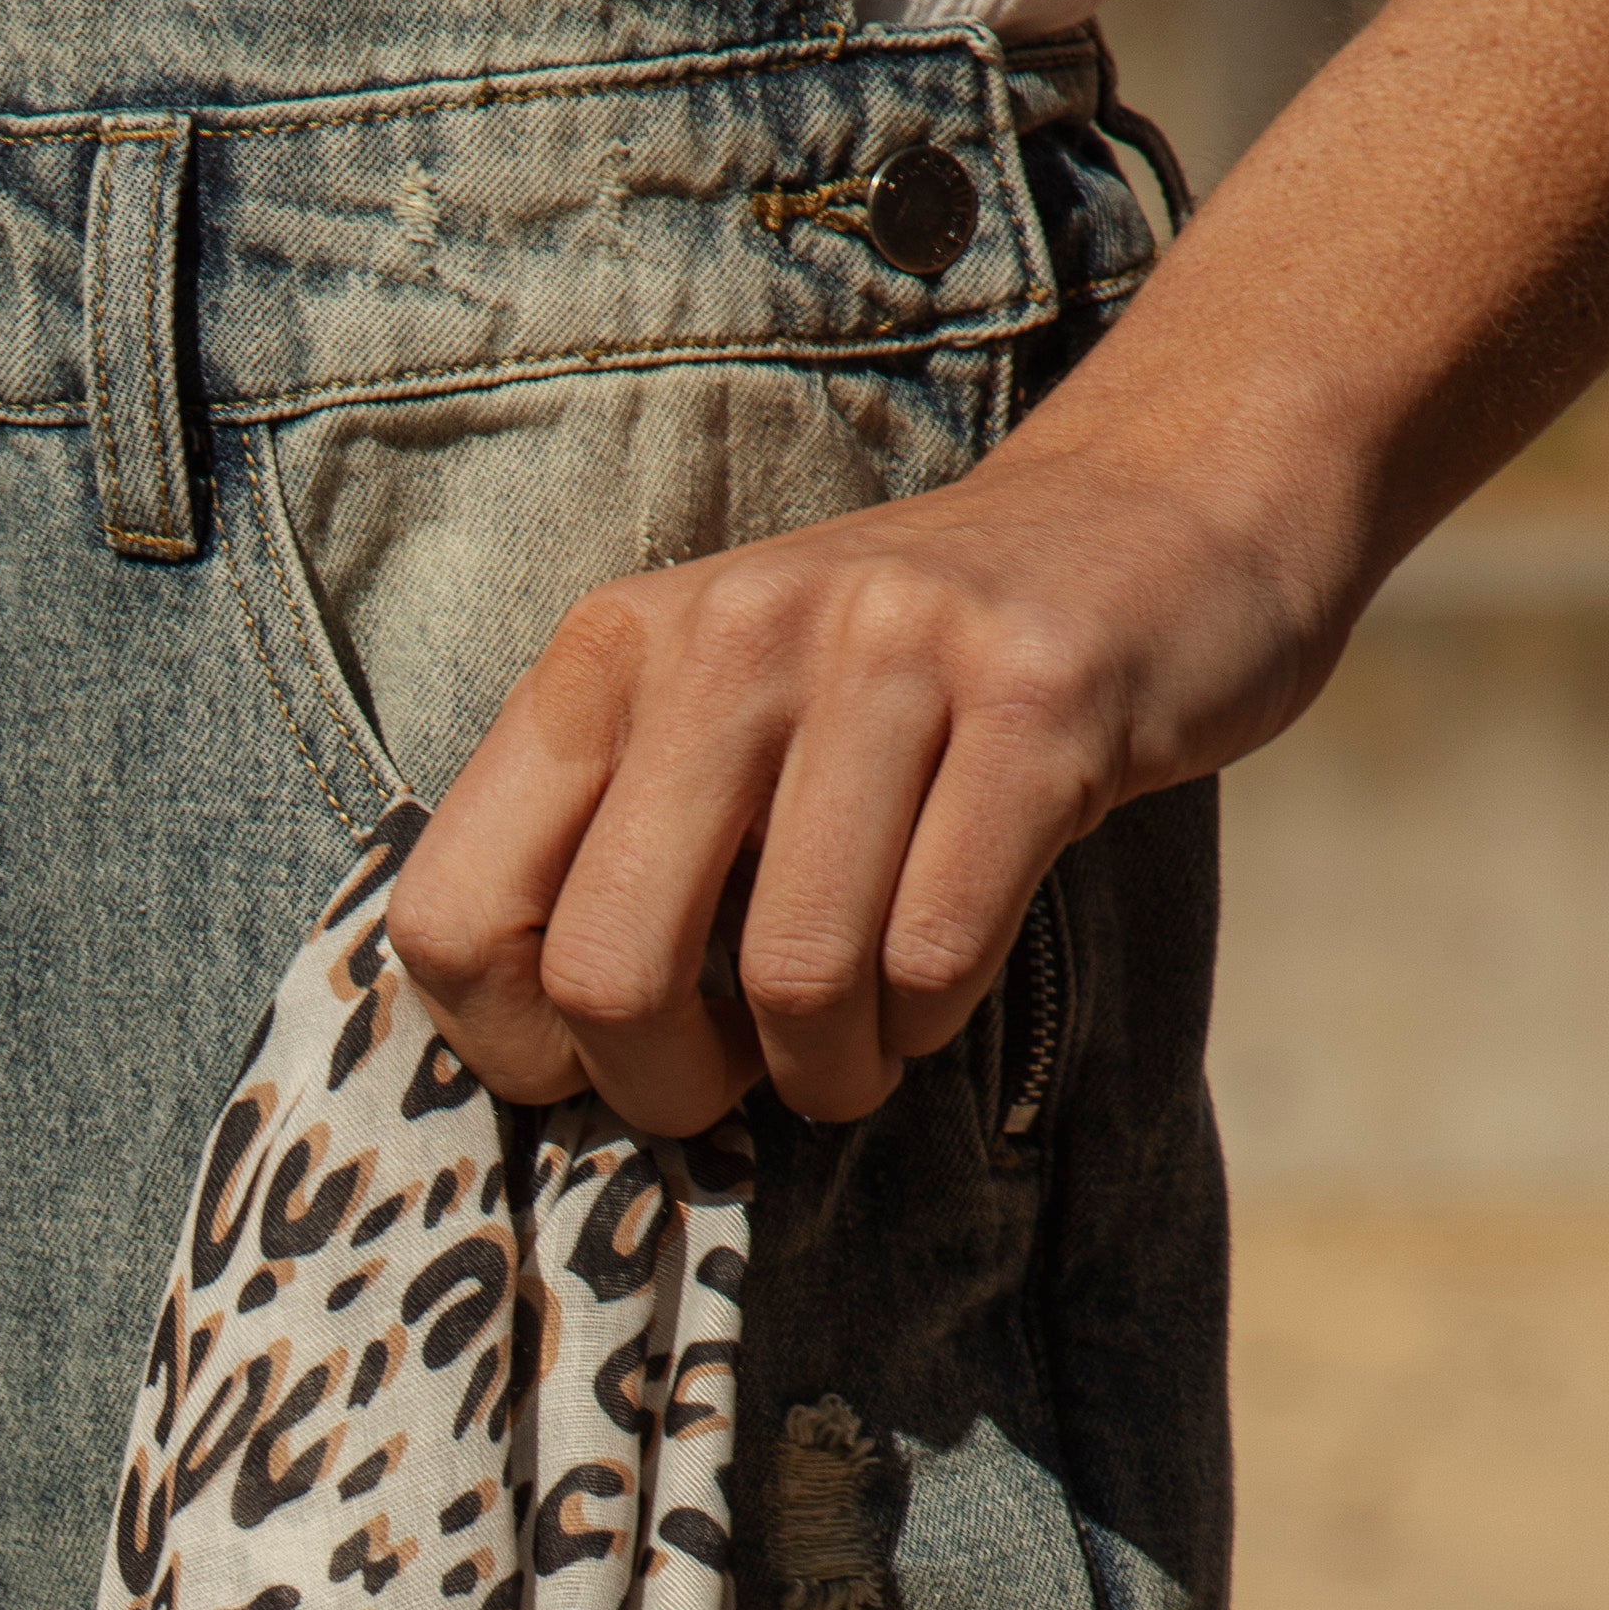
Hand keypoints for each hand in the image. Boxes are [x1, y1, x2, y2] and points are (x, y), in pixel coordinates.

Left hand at [386, 434, 1352, 1138]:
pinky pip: (935, 949)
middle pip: (611, 973)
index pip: (453, 910)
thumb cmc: (903, 683)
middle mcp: (728, 634)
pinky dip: (932, 1019)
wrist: (1155, 518)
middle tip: (738, 1091)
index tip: (596, 1066)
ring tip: (858, 1048)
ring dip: (828, 1069)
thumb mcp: (716, 713)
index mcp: (612, 653)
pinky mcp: (1037, 697)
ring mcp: (885, 653)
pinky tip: (939, 993)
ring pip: (792, 977)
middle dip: (672, 1090)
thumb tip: (533, 1062)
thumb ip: (609, 844)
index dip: (512, 1048)